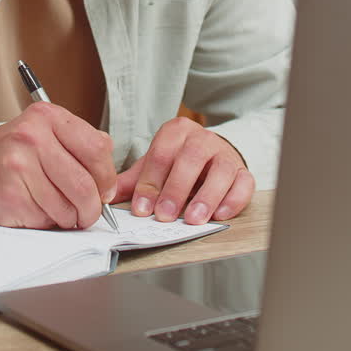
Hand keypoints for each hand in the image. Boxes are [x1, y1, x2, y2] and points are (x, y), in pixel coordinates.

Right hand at [0, 103, 116, 229]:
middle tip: (88, 212)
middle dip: (92, 208)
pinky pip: (45, 220)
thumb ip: (83, 147)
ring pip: (67, 208)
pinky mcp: (9, 195)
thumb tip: (110, 184)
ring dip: (69, 218)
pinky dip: (47, 223)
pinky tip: (36, 210)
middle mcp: (31, 137)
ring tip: (58, 210)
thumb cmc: (21, 154)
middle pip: (84, 185)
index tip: (105, 190)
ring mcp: (17, 166)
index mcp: (47, 117)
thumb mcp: (50, 134)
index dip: (107, 177)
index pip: (97, 149)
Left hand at [113, 116, 253, 224]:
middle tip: (164, 214)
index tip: (142, 208)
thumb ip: (135, 180)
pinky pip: (244, 183)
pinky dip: (234, 199)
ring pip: (220, 170)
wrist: (212, 154)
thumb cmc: (179, 161)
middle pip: (190, 159)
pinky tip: (220, 214)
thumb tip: (107, 195)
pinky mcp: (242, 170)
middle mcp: (202, 138)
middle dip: (175, 189)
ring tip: (193, 218)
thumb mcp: (155, 164)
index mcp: (176, 131)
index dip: (150, 182)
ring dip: (206, 196)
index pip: (161, 154)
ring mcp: (225, 153)